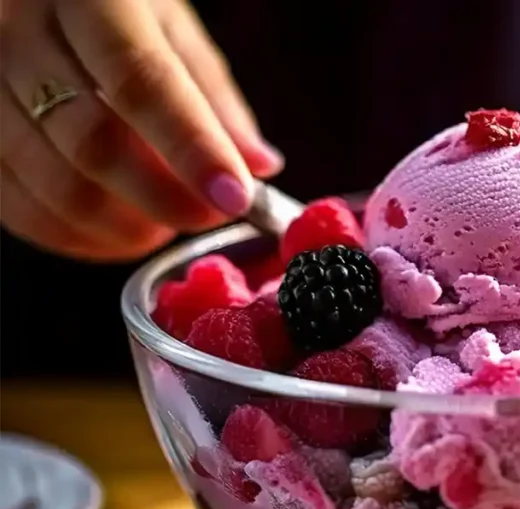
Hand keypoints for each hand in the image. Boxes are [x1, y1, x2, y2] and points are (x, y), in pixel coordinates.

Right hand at [0, 0, 282, 260]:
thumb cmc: (111, 6)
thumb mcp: (169, 23)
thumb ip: (211, 94)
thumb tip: (258, 165)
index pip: (139, 80)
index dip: (191, 147)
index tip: (236, 195)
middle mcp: (18, 31)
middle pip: (92, 141)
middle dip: (164, 197)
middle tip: (208, 215)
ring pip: (52, 184)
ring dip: (122, 226)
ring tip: (165, 225)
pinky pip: (16, 207)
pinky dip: (79, 237)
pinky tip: (120, 234)